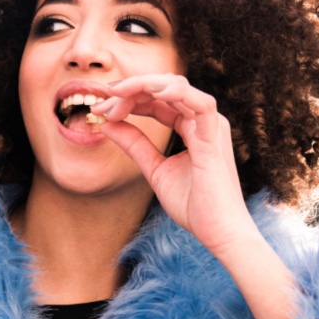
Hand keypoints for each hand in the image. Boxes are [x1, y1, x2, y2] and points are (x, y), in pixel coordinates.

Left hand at [93, 75, 300, 318]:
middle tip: (101, 102)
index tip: (99, 110)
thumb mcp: (155, 170)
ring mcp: (211, 126)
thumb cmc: (195, 206)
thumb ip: (134, 145)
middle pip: (163, 89)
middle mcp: (203, 121)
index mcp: (192, 127)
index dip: (127, 100)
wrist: (218, 233)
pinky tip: (151, 93)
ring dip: (143, 86)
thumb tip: (106, 124)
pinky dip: (175, 93)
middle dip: (129, 90)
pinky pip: (200, 104)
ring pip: (177, 87)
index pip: (157, 101)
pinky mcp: (215, 137)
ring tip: (116, 95)